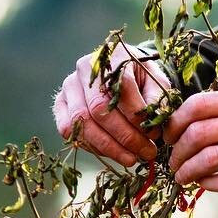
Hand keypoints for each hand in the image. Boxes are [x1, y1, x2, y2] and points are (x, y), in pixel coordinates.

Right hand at [52, 44, 170, 165]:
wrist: (118, 73)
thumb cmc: (140, 79)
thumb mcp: (156, 82)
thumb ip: (157, 99)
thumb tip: (154, 122)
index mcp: (111, 58)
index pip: (121, 88)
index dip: (137, 116)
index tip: (154, 134)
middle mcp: (84, 69)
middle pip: (99, 109)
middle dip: (125, 136)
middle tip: (146, 152)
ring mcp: (69, 86)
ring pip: (82, 122)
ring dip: (109, 147)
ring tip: (131, 159)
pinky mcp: (60, 104)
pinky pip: (69, 129)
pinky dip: (91, 146)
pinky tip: (112, 153)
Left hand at [164, 89, 217, 206]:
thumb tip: (191, 123)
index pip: (198, 104)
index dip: (175, 122)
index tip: (169, 137)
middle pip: (198, 132)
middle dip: (177, 151)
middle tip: (173, 163)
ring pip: (209, 158)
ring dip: (188, 171)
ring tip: (183, 178)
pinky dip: (209, 185)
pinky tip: (205, 186)